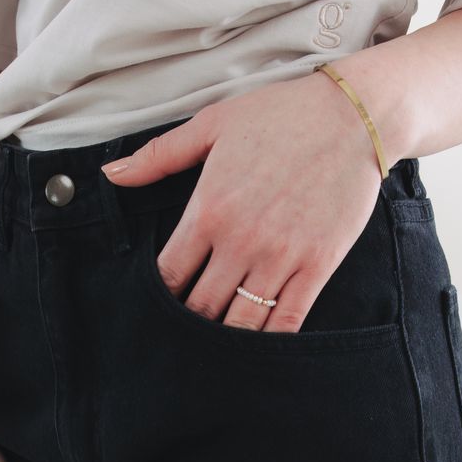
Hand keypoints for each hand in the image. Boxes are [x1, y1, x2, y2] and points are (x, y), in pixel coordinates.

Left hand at [99, 72, 399, 331]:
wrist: (352, 117)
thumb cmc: (280, 116)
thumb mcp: (211, 125)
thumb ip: (158, 156)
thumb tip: (109, 175)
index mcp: (209, 209)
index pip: (168, 275)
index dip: (158, 297)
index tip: (157, 304)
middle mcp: (241, 240)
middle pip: (201, 307)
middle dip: (188, 323)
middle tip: (184, 331)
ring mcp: (281, 257)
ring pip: (241, 322)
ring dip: (225, 337)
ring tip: (216, 344)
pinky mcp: (317, 265)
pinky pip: (288, 320)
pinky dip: (270, 340)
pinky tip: (259, 344)